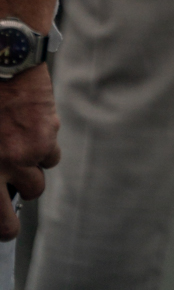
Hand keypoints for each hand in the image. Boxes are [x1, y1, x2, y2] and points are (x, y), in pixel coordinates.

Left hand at [0, 67, 59, 238]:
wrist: (2, 61)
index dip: (3, 228)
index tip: (4, 225)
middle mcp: (6, 166)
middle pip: (23, 204)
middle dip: (18, 205)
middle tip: (15, 193)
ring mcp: (28, 151)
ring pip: (40, 177)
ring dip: (32, 167)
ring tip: (21, 147)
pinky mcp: (48, 132)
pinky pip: (52, 151)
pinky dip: (45, 144)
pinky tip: (32, 127)